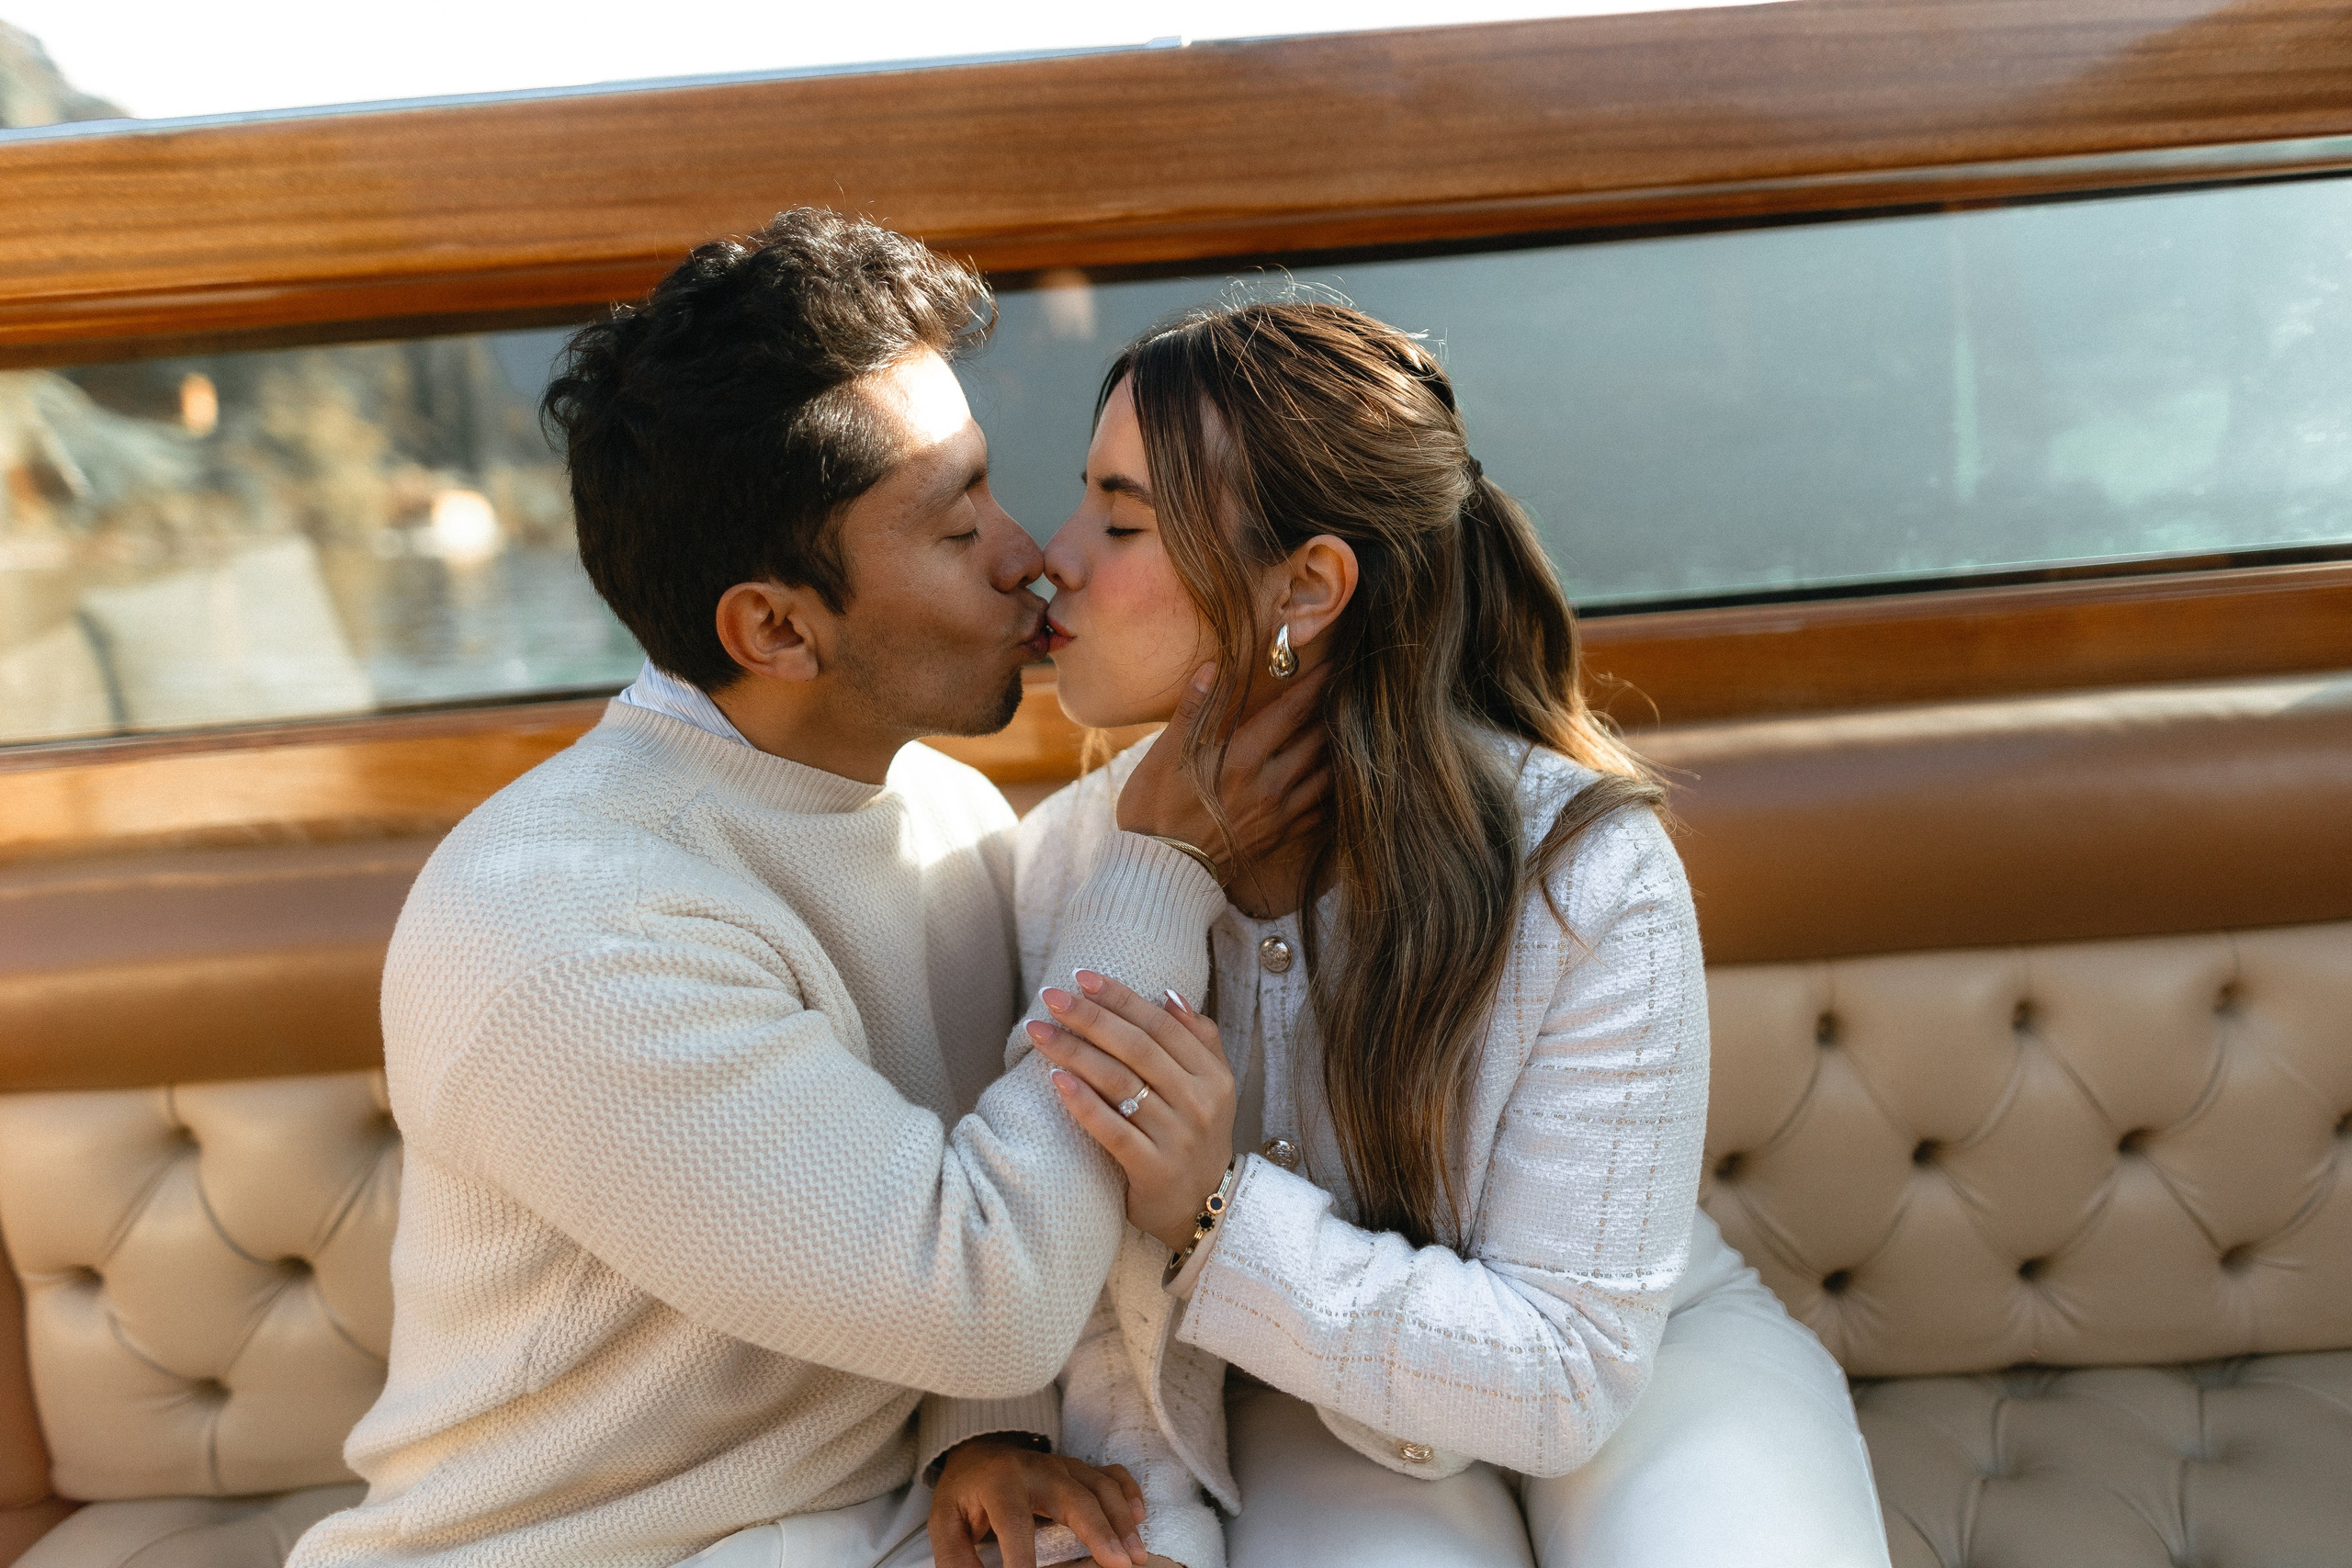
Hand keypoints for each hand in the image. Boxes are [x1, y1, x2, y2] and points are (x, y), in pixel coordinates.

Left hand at [928, 1437, 1146, 1567]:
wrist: (978, 1452)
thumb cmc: (964, 1494)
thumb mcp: (945, 1523)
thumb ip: (955, 1557)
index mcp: (999, 1482)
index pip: (1015, 1523)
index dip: (1022, 1558)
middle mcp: (1036, 1469)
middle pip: (1072, 1497)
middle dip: (1097, 1531)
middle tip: (1118, 1565)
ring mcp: (1062, 1466)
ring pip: (1098, 1486)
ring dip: (1120, 1520)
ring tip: (1135, 1555)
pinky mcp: (1078, 1468)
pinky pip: (1111, 1473)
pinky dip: (1128, 1492)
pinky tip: (1140, 1517)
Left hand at [1029, 970, 1233, 1251]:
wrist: (1205, 1208)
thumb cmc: (1196, 1135)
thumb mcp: (1213, 1086)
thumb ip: (1198, 1039)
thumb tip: (1168, 994)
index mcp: (1211, 1076)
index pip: (1160, 1025)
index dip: (1121, 998)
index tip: (1082, 978)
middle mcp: (1197, 1102)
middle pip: (1136, 1048)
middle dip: (1090, 1017)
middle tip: (1051, 996)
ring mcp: (1175, 1137)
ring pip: (1119, 1083)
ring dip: (1076, 1052)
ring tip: (1039, 1031)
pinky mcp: (1151, 1169)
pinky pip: (1112, 1130)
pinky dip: (1084, 1102)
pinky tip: (1056, 1079)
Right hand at [1116, 662, 1329, 889]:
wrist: (1159, 870)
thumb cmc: (1154, 809)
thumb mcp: (1164, 755)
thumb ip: (1193, 711)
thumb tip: (1211, 668)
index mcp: (1243, 758)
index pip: (1291, 712)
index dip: (1315, 685)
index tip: (1332, 666)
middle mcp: (1269, 784)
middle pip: (1317, 740)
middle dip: (1333, 713)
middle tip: (1347, 691)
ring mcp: (1278, 814)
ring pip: (1325, 775)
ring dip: (1337, 751)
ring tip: (1348, 730)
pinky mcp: (1279, 836)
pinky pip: (1319, 810)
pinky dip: (1332, 792)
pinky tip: (1336, 780)